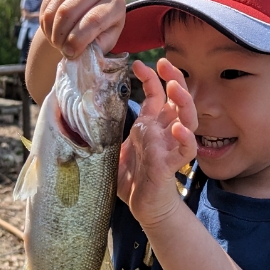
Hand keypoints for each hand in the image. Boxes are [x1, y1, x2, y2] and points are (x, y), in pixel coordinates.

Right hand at [38, 0, 125, 58]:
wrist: (89, 14)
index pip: (93, 19)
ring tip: (58, 43)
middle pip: (68, 13)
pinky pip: (46, 8)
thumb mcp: (105, 41)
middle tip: (62, 49)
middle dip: (61, 37)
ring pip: (55, 11)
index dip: (78, 39)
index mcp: (115, 2)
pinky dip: (45, 26)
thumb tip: (75, 50)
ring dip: (52, 33)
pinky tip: (54, 32)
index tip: (70, 53)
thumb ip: (95, 46)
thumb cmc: (101, 31)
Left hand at [118, 59, 197, 227]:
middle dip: (174, 79)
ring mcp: (170, 146)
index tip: (137, 64)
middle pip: (177, 100)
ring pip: (188, 119)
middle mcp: (164, 132)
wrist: (143, 206)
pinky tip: (178, 128)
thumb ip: (105, 132)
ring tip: (175, 88)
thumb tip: (81, 115)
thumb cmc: (132, 177)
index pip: (156, 94)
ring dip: (184, 102)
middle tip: (165, 63)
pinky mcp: (171, 164)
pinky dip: (186, 138)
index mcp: (151, 125)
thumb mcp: (114, 148)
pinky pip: (186, 150)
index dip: (150, 77)